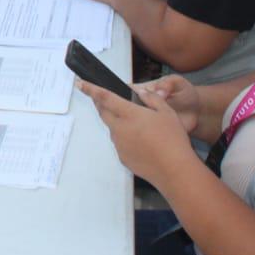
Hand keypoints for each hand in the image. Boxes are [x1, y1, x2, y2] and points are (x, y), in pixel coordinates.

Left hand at [78, 80, 196, 186]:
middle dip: (101, 104)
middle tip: (106, 100)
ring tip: (139, 126)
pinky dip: (126, 139)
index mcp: (129, 114)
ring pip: (113, 129)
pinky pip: (120, 143)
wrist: (174, 170)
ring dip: (118, 123)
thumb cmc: (172, 139)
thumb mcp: (167, 112)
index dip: (91, 89)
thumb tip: (141, 93)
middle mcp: (119, 128)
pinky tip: (143, 143)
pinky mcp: (122, 157)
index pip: (105, 98)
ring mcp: (119, 145)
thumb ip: (152, 99)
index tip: (79, 83)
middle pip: (104, 113)